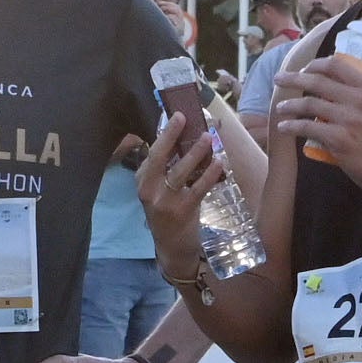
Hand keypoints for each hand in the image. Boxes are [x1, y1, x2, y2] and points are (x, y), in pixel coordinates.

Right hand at [137, 116, 224, 241]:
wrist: (172, 247)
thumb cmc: (169, 212)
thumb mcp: (160, 189)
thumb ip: (168, 167)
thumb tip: (188, 136)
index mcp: (142, 180)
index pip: (152, 152)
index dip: (165, 133)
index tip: (177, 115)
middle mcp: (148, 190)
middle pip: (159, 157)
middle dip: (171, 135)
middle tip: (184, 117)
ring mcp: (164, 202)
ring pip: (179, 171)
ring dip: (194, 152)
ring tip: (208, 137)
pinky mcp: (181, 212)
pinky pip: (197, 189)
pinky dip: (209, 174)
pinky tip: (218, 163)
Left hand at [274, 53, 361, 204]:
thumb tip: (338, 83)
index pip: (337, 65)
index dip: (315, 64)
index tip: (303, 69)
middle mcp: (359, 100)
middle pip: (318, 81)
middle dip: (293, 78)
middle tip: (278, 79)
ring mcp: (348, 119)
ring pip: (309, 103)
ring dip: (290, 105)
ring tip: (280, 107)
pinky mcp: (338, 139)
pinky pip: (307, 127)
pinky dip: (292, 126)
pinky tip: (284, 127)